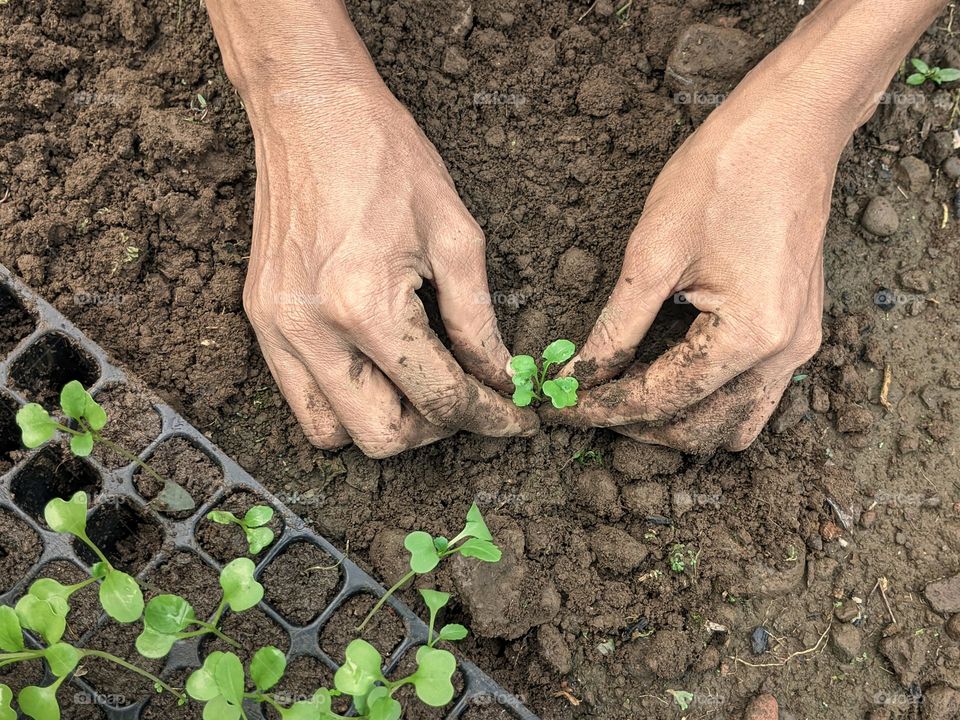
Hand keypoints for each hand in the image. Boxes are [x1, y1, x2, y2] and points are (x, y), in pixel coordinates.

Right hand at [240, 84, 537, 456]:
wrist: (307, 109)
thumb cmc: (385, 157)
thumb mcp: (455, 234)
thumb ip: (478, 320)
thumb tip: (499, 378)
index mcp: (366, 306)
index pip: (439, 398)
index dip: (490, 417)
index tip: (517, 419)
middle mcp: (312, 330)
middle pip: (382, 437)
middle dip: (437, 428)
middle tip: (466, 396)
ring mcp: (277, 330)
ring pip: (332, 433)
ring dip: (386, 424)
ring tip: (418, 385)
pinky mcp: (260, 321)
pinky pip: (300, 399)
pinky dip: (345, 402)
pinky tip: (377, 367)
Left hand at [552, 67, 833, 452]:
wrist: (791, 126)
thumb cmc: (724, 174)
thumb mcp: (653, 252)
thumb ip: (617, 326)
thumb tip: (579, 373)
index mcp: (751, 336)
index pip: (664, 399)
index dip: (604, 407)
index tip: (561, 407)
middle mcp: (785, 353)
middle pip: (702, 429)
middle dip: (639, 424)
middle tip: (586, 401)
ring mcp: (800, 344)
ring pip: (734, 423)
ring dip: (679, 420)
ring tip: (625, 393)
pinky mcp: (798, 328)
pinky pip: (754, 393)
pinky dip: (709, 398)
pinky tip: (670, 370)